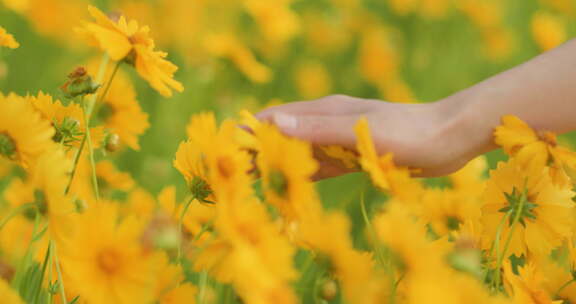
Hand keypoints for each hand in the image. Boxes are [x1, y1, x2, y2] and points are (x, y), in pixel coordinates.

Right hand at [256, 95, 485, 178]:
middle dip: (259, 151)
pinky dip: (305, 175)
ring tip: (254, 180)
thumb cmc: (406, 132)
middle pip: (284, 136)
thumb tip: (274, 122)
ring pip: (301, 152)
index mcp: (325, 110)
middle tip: (234, 172)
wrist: (448, 138)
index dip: (251, 132)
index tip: (226, 148)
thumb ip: (318, 127)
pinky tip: (294, 185)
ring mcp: (341, 140)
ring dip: (279, 164)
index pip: (277, 118)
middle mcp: (328, 123)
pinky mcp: (354, 156)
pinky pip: (322, 166)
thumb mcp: (360, 129)